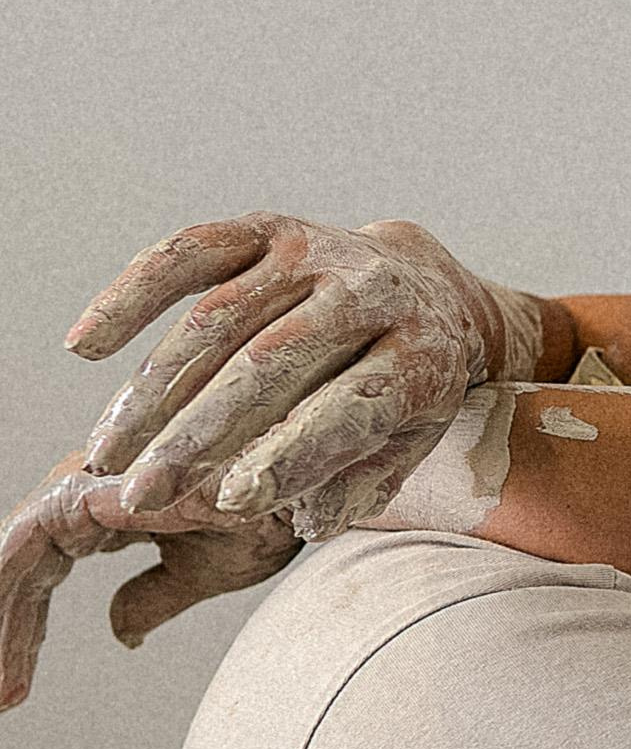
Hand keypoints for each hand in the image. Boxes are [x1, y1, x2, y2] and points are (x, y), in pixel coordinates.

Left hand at [0, 455, 296, 710]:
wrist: (317, 490)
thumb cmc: (277, 516)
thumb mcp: (203, 572)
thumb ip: (152, 597)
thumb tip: (120, 633)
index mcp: (117, 500)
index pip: (48, 566)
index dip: (26, 627)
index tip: (16, 689)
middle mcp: (98, 482)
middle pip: (25, 562)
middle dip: (6, 629)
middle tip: (0, 695)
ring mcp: (95, 478)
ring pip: (19, 551)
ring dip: (5, 617)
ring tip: (0, 685)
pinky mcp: (99, 484)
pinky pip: (32, 535)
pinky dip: (8, 580)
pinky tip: (3, 628)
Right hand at [67, 215, 547, 537]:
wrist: (427, 289)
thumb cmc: (407, 387)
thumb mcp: (410, 442)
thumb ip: (361, 482)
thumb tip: (304, 521)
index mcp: (419, 356)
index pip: (350, 408)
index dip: (290, 455)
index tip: (229, 502)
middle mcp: (371, 293)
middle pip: (270, 367)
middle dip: (197, 436)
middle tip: (141, 495)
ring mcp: (315, 252)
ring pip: (218, 319)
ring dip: (153, 390)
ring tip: (108, 453)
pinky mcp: (269, 228)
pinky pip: (189, 254)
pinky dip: (131, 296)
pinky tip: (85, 346)